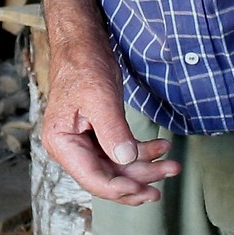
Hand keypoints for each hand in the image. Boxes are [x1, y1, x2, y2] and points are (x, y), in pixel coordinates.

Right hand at [43, 44, 178, 204]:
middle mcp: (70, 148)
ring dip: (145, 166)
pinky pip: (120, 152)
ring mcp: (83, 143)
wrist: (82, 45)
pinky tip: (160, 147)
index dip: (122, 189)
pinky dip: (141, 151)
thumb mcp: (100, 98)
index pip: (93, 179)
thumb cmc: (83, 65)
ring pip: (117, 167)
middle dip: (140, 178)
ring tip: (171, 163)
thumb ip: (112, 131)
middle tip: (169, 172)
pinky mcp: (97, 135)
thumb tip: (126, 159)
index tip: (147, 189)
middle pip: (108, 176)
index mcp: (62, 143)